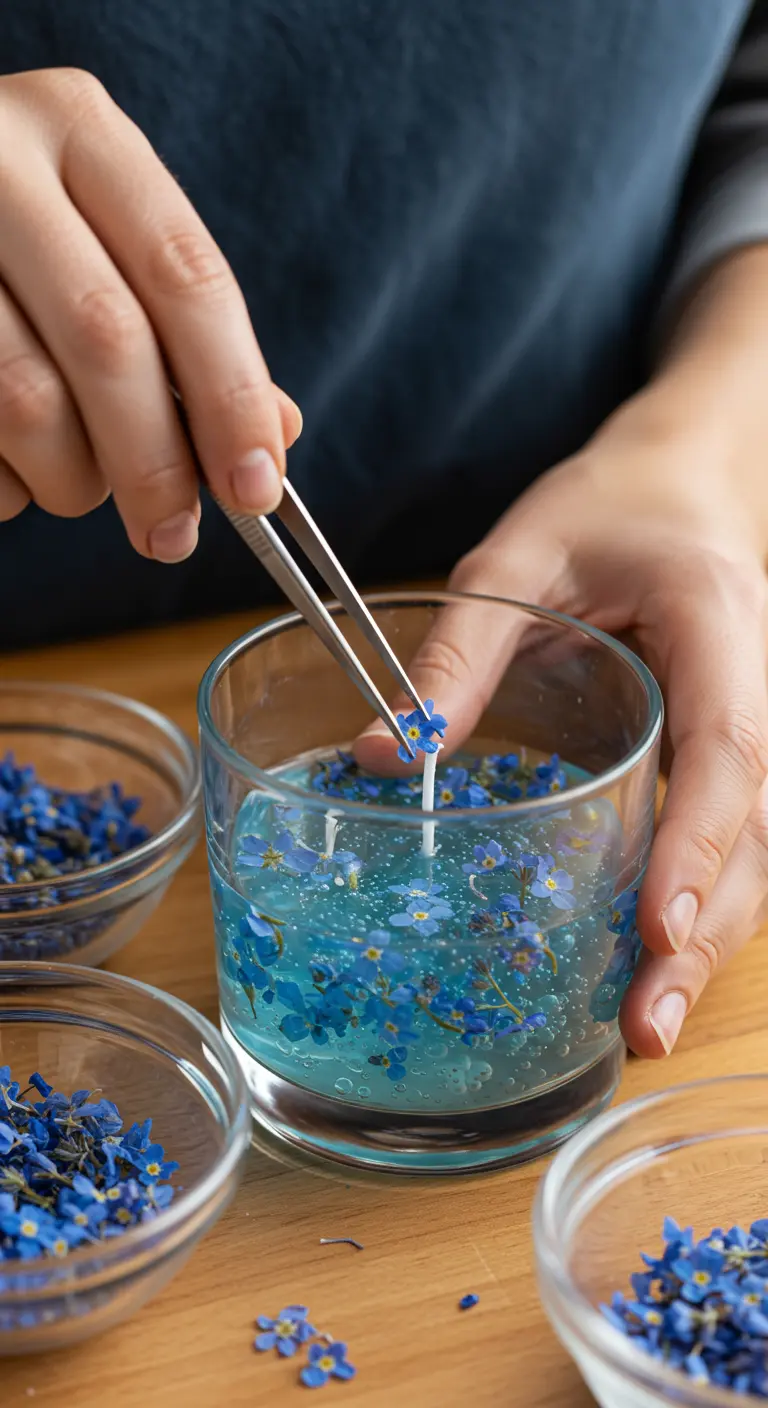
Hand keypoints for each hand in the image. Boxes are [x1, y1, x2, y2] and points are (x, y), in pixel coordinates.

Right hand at [0, 69, 300, 559]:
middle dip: (156, 463)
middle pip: (109, 340)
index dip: (233, 397)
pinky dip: (9, 487)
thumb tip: (275, 435)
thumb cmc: (20, 241)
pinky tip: (14, 467)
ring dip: (71, 480)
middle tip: (173, 536)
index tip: (257, 489)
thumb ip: (188, 331)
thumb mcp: (107, 243)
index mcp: (79, 129)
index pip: (186, 275)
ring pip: (28, 403)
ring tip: (76, 487)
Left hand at [356, 388, 767, 1057]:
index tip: (655, 927)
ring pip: (758, 850)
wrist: (682, 485)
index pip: (728, 745)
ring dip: (710, 940)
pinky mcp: (730, 754)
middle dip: (707, 934)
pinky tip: (650, 964)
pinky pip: (733, 838)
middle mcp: (759, 684)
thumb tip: (384, 753)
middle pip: (759, 829)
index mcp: (718, 622)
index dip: (697, 842)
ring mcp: (756, 723)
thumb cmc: (610, 504)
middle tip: (644, 1028)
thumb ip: (460, 651)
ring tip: (644, 1027)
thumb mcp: (520, 552)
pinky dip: (698, 905)